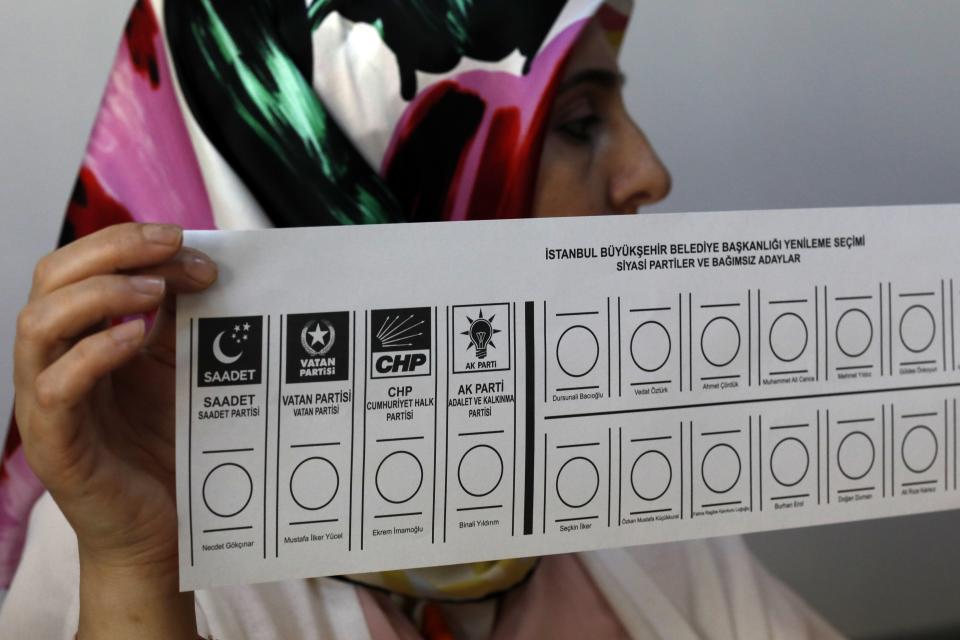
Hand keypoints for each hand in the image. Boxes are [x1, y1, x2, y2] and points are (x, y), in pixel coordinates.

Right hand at [13, 223, 215, 636]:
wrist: (161, 529)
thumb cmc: (166, 447)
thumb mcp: (178, 368)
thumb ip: (178, 320)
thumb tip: (201, 263)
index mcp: (81, 337)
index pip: (80, 265)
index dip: (126, 242)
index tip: (185, 239)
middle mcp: (54, 361)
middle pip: (51, 278)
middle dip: (112, 248)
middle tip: (172, 245)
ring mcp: (48, 403)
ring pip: (37, 323)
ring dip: (100, 293)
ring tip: (155, 291)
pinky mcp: (56, 445)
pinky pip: (54, 387)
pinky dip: (93, 352)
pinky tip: (135, 338)